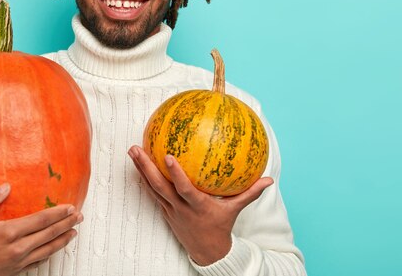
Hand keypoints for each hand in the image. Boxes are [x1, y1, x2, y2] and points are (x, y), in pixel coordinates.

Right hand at [0, 183, 82, 275]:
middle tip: (79, 216)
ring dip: (62, 240)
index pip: (41, 220)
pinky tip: (54, 249)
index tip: (70, 207)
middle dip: (66, 224)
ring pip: (47, 250)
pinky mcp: (15, 271)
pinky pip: (38, 262)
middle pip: (49, 234)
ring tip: (73, 232)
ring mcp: (17, 262)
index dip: (58, 213)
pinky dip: (49, 254)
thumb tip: (5, 186)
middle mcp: (17, 248)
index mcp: (9, 232)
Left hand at [128, 145, 272, 265]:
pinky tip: (137, 165)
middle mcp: (180, 208)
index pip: (184, 189)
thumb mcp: (236, 210)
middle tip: (135, 148)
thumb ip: (250, 193)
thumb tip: (269, 180)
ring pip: (152, 188)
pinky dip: (144, 179)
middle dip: (146, 167)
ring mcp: (170, 210)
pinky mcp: (165, 211)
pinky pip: (152, 193)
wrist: (207, 252)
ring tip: (132, 151)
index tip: (167, 156)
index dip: (175, 174)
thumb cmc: (222, 226)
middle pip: (159, 186)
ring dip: (140, 170)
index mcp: (197, 206)